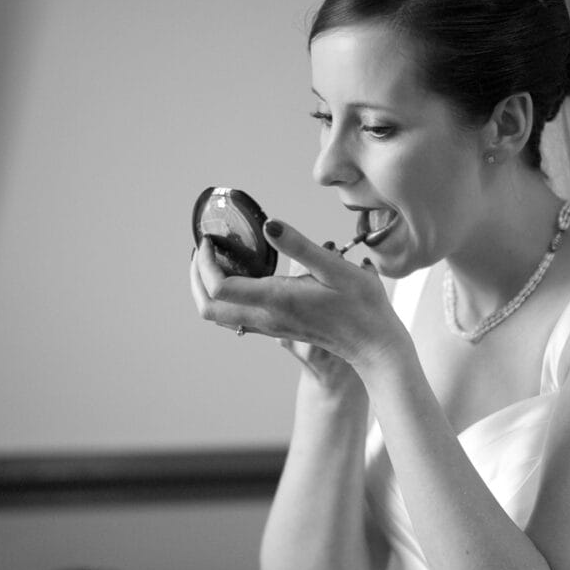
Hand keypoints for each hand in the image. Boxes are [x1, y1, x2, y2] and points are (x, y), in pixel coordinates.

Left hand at [189, 220, 409, 371]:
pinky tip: (239, 273)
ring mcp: (269, 326)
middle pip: (208, 308)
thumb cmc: (361, 306)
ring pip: (218, 316)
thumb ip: (299, 246)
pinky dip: (223, 296)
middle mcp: (267, 317)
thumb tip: (268, 226)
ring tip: (215, 258)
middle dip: (196, 276)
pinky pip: (234, 317)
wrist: (373, 344)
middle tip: (204, 248)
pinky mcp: (276, 328)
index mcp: (276, 301)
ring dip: (206, 287)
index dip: (206, 262)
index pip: (219, 287)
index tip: (211, 239)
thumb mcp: (336, 269)